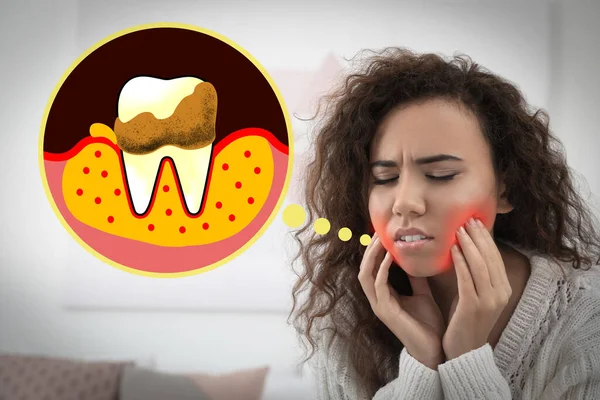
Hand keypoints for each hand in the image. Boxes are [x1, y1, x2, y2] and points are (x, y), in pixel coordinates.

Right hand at [358, 233, 445, 369]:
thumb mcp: (422, 294)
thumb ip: (416, 278)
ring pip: (365, 275)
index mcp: (384, 295)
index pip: (372, 268)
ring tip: (381, 240)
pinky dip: (383, 269)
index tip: (383, 233)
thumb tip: (417, 258)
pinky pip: (379, 285)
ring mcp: (379, 306)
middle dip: (369, 249)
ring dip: (372, 256)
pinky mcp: (386, 311)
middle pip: (364, 268)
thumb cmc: (428, 325)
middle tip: (378, 231)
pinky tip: (392, 257)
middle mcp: (378, 299)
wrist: (434, 350)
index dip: (375, 251)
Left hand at [442, 218, 512, 359]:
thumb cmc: (465, 320)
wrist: (463, 351)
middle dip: (479, 237)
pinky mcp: (473, 307)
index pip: (495, 257)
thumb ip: (475, 275)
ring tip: (459, 230)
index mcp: (503, 289)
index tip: (475, 221)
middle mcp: (500, 294)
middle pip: (490, 258)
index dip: (486, 238)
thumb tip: (466, 249)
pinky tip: (453, 249)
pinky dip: (461, 262)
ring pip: (480, 266)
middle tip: (467, 220)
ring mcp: (489, 301)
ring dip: (469, 245)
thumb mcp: (475, 295)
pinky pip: (467, 279)